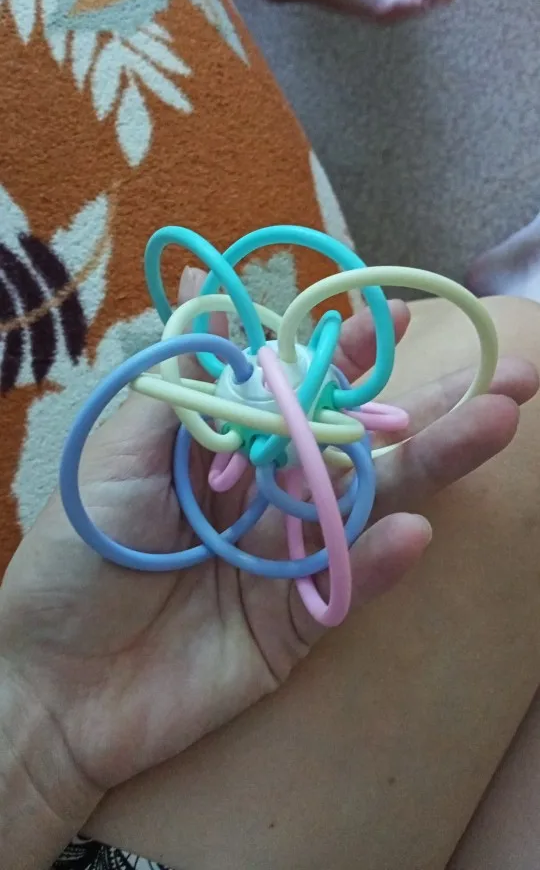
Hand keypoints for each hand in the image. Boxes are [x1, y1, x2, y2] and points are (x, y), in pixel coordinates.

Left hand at [0, 270, 535, 809]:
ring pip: (371, 505)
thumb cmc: (78, 553)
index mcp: (231, 449)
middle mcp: (270, 495)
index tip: (396, 316)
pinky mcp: (295, 623)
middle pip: (362, 445)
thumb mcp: (123, 451)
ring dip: (433, 466)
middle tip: (506, 373)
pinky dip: (379, 561)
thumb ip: (186, 382)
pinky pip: (347, 584)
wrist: (53, 680)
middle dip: (431, 408)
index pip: (305, 391)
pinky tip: (415, 534)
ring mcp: (288, 558)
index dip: (350, 354)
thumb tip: (206, 288)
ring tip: (494, 423)